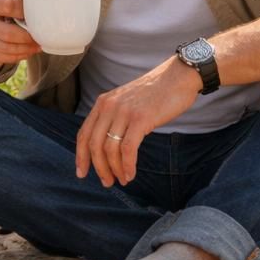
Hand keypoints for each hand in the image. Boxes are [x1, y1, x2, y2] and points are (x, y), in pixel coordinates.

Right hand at [0, 0, 41, 65]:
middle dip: (28, 37)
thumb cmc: (1, 7)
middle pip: (8, 33)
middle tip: (40, 36)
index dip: (25, 11)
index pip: (8, 6)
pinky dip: (20, 55)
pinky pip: (6, 58)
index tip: (36, 13)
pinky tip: (28, 50)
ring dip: (27, 48)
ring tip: (38, 44)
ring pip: (8, 48)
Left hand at [75, 57, 200, 186]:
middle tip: (107, 182)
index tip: (82, 173)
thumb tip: (109, 145)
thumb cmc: (156, 93)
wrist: (179, 76)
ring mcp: (124, 112)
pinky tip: (131, 174)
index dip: (81, 156)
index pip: (83, 133)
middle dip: (98, 167)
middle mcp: (108, 106)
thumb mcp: (127, 102)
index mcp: (103, 103)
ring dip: (114, 169)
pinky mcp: (140, 119)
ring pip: (109, 148)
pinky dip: (127, 165)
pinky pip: (127, 149)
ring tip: (122, 180)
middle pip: (93, 144)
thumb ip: (115, 118)